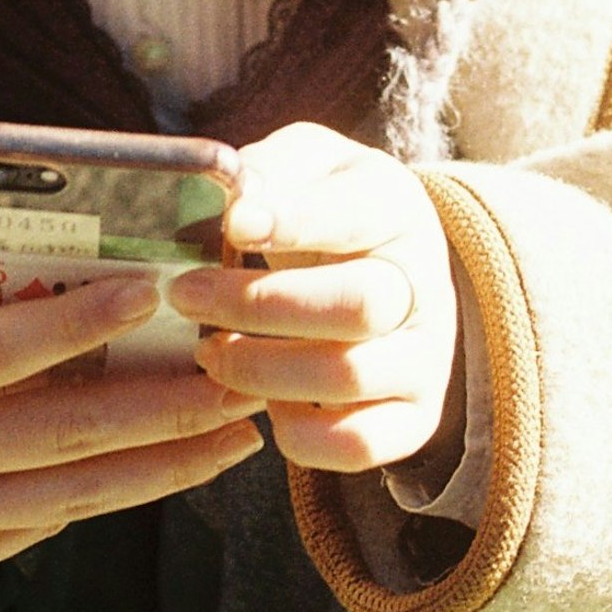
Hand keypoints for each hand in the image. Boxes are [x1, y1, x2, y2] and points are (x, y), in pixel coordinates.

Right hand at [0, 219, 263, 586]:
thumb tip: (61, 257)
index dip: (82, 322)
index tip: (157, 290)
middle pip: (59, 434)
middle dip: (166, 407)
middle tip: (242, 375)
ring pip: (70, 495)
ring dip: (165, 465)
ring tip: (239, 432)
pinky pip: (42, 522)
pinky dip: (109, 490)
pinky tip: (168, 459)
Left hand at [170, 122, 457, 477]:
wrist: (383, 268)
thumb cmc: (324, 212)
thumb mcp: (303, 167)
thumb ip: (271, 172)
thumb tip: (240, 208)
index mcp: (397, 213)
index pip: (354, 217)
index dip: (291, 221)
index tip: (233, 224)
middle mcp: (424, 289)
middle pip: (357, 306)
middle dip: (257, 304)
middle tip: (186, 294)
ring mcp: (424, 360)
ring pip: (348, 376)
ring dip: (261, 369)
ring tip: (209, 351)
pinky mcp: (413, 419)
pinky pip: (355, 444)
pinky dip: (297, 431)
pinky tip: (263, 397)